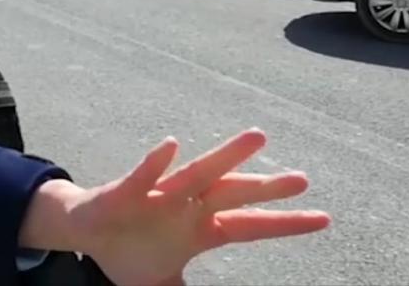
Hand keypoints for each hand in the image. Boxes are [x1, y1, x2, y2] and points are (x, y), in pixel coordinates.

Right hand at [69, 129, 329, 285]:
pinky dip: (156, 163)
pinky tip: (171, 146)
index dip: (285, 224)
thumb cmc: (129, 251)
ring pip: (199, 173)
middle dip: (265, 187)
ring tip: (257, 138)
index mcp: (201, 229)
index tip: (324, 219)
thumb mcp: (163, 282)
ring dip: (227, 156)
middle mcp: (188, 206)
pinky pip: (144, 175)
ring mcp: (160, 194)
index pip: (250, 226)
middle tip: (302, 179)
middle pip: (233, 194)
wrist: (84, 233)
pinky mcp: (127, 190)